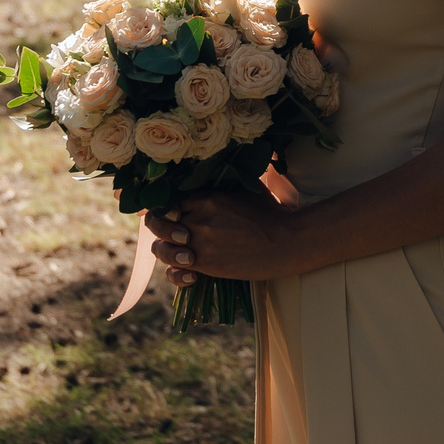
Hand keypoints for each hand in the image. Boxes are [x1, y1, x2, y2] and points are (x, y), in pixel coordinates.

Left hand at [148, 189, 304, 283]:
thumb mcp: (246, 188)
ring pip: (162, 248)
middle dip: (159, 227)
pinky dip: (177, 273)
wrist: (285, 241)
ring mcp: (199, 242)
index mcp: (204, 198)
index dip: (162, 208)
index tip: (167, 214)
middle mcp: (196, 218)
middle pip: (158, 223)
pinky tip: (189, 272)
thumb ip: (226, 181)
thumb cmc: (271, 212)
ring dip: (166, 251)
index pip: (167, 201)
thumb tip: (220, 169)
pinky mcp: (205, 264)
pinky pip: (176, 271)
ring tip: (183, 252)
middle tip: (174, 232)